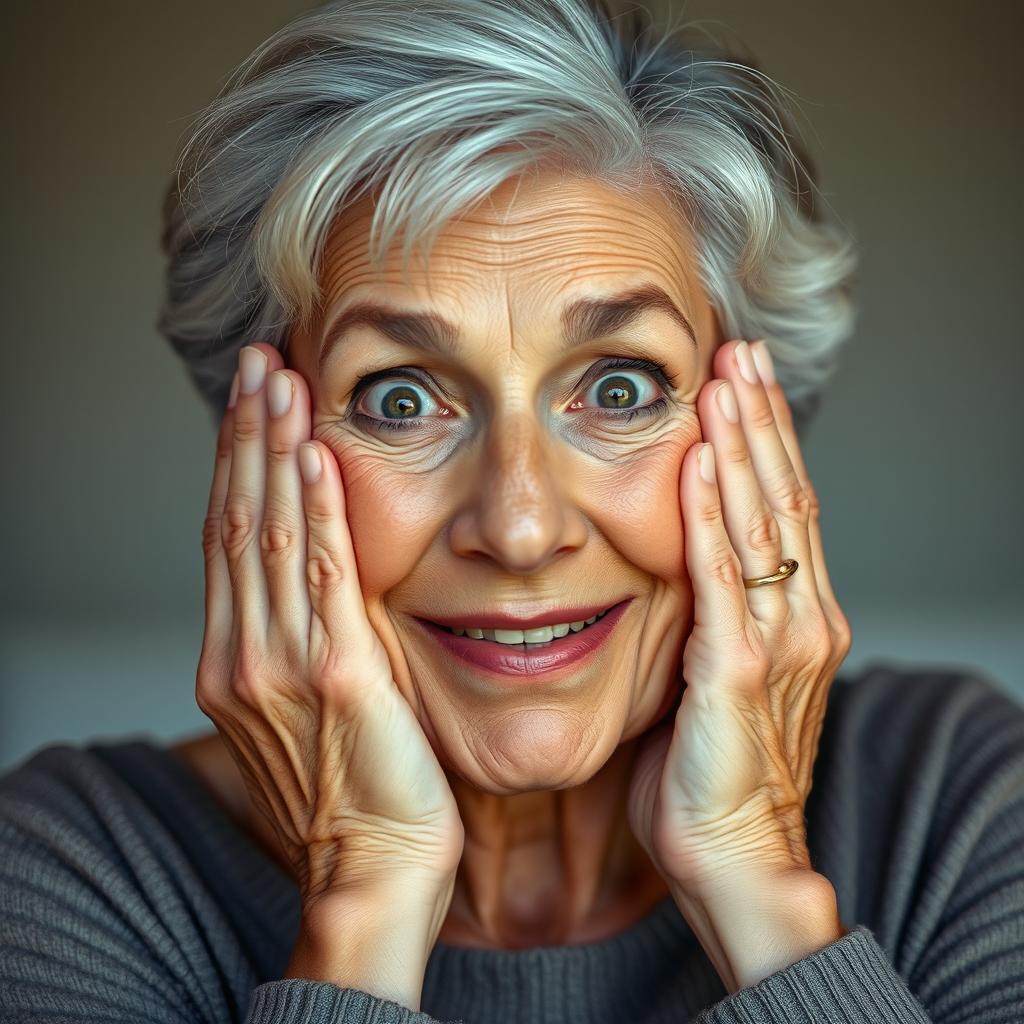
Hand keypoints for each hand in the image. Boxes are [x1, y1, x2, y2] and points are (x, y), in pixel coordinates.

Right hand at [196, 342, 464, 915]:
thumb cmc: (354, 791)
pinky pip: (322, 574)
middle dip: (246, 436)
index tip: (250, 403)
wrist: (371, 869)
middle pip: (237, 520)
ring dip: (274, 451)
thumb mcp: (310, 707)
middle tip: (259, 364)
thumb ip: (305, 636)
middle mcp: (242, 654)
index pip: (227, 539)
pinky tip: (317, 454)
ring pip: (269, 533)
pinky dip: (317, 509)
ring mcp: (280, 664)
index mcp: (233, 660)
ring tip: (281, 382)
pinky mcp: (335, 674)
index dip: (235, 465)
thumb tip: (324, 574)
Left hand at [626, 339, 851, 899]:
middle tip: (741, 352)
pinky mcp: (738, 667)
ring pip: (763, 520)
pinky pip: (722, 573)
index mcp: (797, 618)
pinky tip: (702, 458)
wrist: (735, 855)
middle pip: (784, 497)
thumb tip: (678, 571)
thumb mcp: (719, 680)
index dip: (770, 443)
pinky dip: (712, 511)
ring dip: (743, 444)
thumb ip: (712, 618)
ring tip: (726, 379)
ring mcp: (776, 640)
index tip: (746, 385)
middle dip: (761, 421)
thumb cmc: (716, 775)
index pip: (787, 509)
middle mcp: (800, 618)